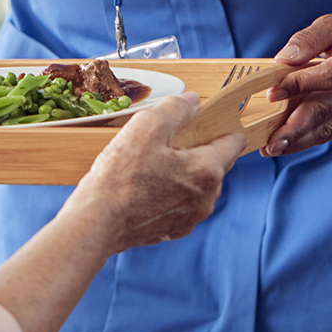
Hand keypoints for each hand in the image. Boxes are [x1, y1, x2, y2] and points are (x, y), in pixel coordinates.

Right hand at [65, 92, 240, 252]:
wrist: (96, 222)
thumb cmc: (119, 177)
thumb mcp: (147, 126)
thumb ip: (176, 108)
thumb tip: (193, 101)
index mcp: (207, 170)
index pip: (234, 142)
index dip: (222, 126)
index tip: (206, 120)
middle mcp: (206, 198)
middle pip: (217, 163)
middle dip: (200, 149)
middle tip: (170, 140)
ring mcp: (190, 218)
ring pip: (199, 185)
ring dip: (185, 172)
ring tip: (153, 163)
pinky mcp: (173, 230)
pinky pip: (181, 203)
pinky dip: (171, 192)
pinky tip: (146, 184)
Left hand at [262, 10, 331, 156]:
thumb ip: (308, 39)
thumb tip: (282, 60)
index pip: (328, 76)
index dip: (298, 86)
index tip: (271, 94)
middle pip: (325, 110)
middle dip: (295, 129)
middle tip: (269, 143)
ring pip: (328, 127)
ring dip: (298, 141)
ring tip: (272, 149)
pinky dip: (308, 138)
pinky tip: (287, 143)